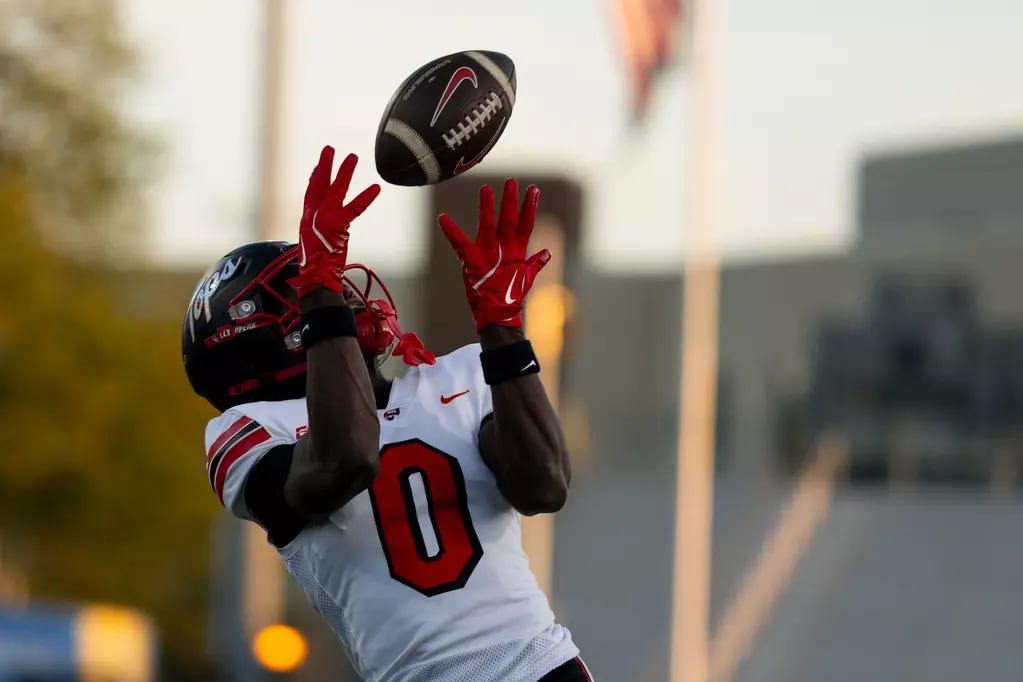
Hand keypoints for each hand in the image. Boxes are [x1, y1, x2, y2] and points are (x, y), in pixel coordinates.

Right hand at [289, 146, 380, 297]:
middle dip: (325, 165)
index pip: (311, 192)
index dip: (315, 177)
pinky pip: (354, 209)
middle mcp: (313, 215)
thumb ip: (319, 232)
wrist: (314, 278)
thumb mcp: (313, 245)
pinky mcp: (338, 225)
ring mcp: (325, 218)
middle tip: (330, 148)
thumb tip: (326, 230)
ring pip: (337, 190)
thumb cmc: (314, 267)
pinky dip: (366, 198)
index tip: (319, 164)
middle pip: (320, 184)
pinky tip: (376, 188)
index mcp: (307, 219)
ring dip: (345, 172)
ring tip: (353, 157)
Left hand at [438, 179, 550, 332]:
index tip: (534, 190)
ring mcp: (487, 255)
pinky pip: (459, 243)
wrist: (498, 317)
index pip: (526, 225)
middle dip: (510, 201)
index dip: (530, 207)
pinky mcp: (471, 262)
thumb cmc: (511, 297)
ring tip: (486, 188)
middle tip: (511, 181)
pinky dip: (450, 230)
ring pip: (488, 225)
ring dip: (487, 207)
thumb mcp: (526, 278)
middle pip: (509, 220)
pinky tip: (442, 218)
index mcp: (517, 252)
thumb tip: (547, 252)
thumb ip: (535, 262)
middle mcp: (503, 251)